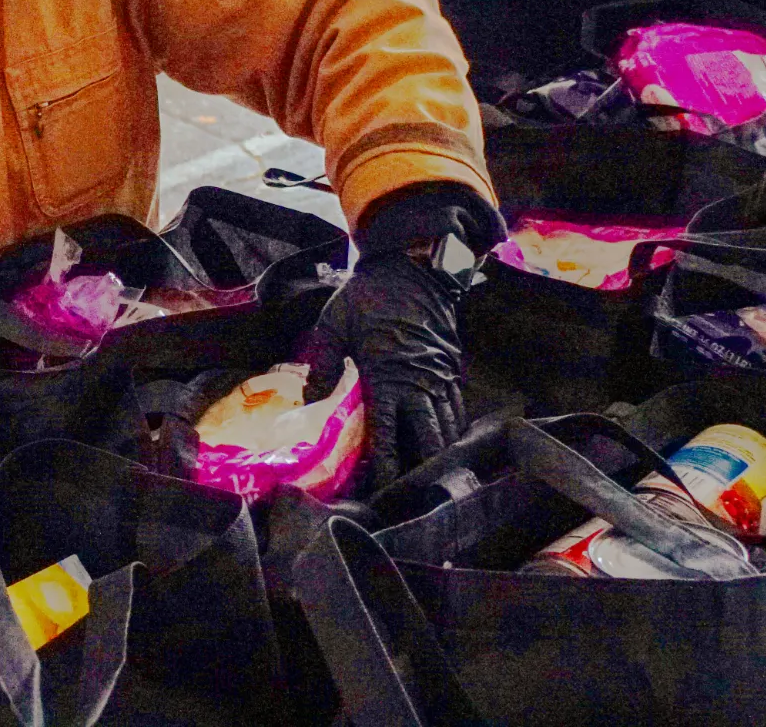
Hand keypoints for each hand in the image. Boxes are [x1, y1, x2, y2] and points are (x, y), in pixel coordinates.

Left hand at [300, 252, 463, 488]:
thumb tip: (309, 399)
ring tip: (426, 482)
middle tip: (407, 496)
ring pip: (447, 430)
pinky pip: (456, 410)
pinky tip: (443, 449)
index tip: (381, 491)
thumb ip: (322, 362)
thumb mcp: (334, 323)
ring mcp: (440, 378)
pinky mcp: (451, 369)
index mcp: (387, 376)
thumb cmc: (368, 297)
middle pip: (428, 441)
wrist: (412, 269)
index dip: (388, 467)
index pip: (390, 434)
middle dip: (420, 472)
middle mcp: (420, 384)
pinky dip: (451, 433)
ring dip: (438, 457)